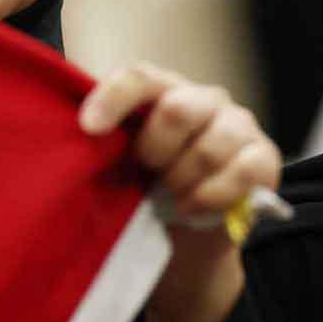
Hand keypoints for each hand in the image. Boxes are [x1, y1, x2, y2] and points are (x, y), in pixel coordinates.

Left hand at [80, 64, 280, 321]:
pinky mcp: (265, 158)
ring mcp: (238, 125)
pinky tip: (194, 209)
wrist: (184, 244)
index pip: (139, 77)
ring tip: (171, 199)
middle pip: (178, 109)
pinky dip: (213, 195)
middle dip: (155, 152)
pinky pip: (242, 170)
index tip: (88, 129)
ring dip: (182, 181)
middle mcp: (203, 98)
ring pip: (209, 146)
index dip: (114, 98)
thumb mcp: (115, 168)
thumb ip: (100, 146)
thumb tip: (58, 140)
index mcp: (160, 92)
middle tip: (146, 176)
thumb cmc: (143, 195)